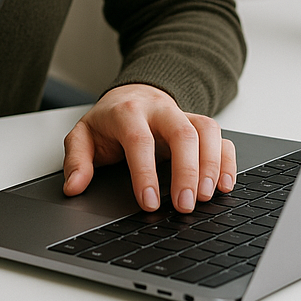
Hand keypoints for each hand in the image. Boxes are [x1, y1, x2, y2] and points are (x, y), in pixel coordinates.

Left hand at [61, 84, 235, 212]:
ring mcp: (182, 115)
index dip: (145, 172)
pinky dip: (227, 159)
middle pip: (182, 132)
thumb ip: (76, 160)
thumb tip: (74, 186)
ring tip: (207, 196)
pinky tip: (225, 185)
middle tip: (186, 205)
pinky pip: (221, 136)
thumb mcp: (84, 135)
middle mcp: (159, 110)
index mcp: (127, 112)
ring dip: (211, 164)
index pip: (139, 139)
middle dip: (187, 170)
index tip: (149, 203)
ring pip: (206, 130)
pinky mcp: (198, 124)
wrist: (131, 94)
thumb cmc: (109, 120)